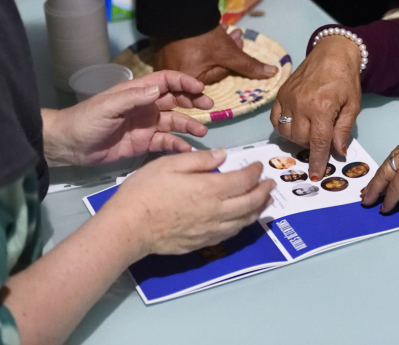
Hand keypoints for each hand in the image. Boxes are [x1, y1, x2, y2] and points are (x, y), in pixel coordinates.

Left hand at [43, 70, 213, 165]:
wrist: (69, 145)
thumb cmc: (86, 120)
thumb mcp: (108, 106)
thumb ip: (133, 98)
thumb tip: (158, 90)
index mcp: (138, 92)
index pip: (166, 81)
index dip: (184, 81)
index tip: (200, 87)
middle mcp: (146, 106)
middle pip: (176, 99)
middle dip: (193, 101)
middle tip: (209, 106)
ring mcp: (146, 125)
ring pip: (175, 121)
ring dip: (189, 124)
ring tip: (202, 131)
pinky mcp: (144, 144)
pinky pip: (166, 142)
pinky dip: (178, 145)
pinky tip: (187, 149)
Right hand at [100, 149, 275, 256]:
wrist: (128, 228)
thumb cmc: (145, 191)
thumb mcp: (169, 164)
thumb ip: (200, 160)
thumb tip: (224, 155)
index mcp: (210, 189)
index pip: (242, 180)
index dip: (254, 171)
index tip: (258, 165)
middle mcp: (216, 211)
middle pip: (250, 203)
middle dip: (264, 192)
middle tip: (271, 184)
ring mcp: (210, 230)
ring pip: (244, 221)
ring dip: (258, 210)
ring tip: (265, 201)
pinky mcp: (202, 243)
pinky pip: (230, 234)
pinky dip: (242, 224)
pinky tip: (242, 219)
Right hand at [154, 25, 277, 84]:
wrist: (179, 11)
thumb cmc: (203, 37)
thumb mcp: (229, 52)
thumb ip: (249, 66)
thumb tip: (273, 73)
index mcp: (189, 82)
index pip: (218, 74)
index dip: (232, 60)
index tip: (239, 42)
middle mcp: (176, 76)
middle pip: (210, 66)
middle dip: (226, 50)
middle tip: (236, 36)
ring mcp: (169, 62)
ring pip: (202, 57)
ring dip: (218, 44)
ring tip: (227, 30)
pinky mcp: (167, 50)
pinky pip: (190, 50)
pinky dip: (203, 42)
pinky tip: (215, 29)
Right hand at [270, 36, 361, 180]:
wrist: (332, 53)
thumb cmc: (346, 79)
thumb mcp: (353, 105)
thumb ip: (344, 130)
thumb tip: (338, 152)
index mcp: (322, 108)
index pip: (318, 143)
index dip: (317, 161)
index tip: (315, 176)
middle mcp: (302, 105)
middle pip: (301, 139)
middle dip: (311, 145)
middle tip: (321, 138)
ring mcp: (288, 99)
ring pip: (286, 132)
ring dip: (297, 138)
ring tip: (310, 130)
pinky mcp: (280, 94)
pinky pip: (275, 120)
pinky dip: (283, 127)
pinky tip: (294, 125)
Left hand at [361, 129, 398, 212]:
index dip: (389, 168)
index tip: (382, 178)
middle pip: (389, 162)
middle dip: (378, 179)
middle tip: (368, 191)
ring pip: (387, 175)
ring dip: (377, 190)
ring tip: (371, 201)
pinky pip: (394, 189)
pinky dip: (389, 199)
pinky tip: (386, 207)